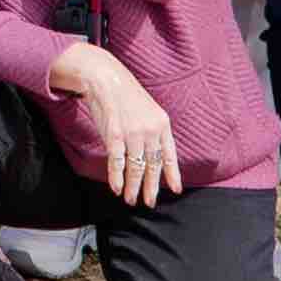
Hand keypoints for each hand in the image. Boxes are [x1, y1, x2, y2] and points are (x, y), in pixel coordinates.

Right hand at [57, 45, 181, 203]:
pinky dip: (117, 177)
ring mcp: (133, 133)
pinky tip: (116, 187)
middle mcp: (150, 130)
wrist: (105, 77)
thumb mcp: (148, 109)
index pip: (169, 155)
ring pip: (136, 168)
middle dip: (150, 187)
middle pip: (153, 166)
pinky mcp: (114, 134)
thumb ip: (153, 130)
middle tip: (149, 202)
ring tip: (131, 199)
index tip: (175, 190)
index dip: (172, 174)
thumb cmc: (124, 94)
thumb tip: (153, 154)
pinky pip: (118, 162)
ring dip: (133, 187)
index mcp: (162, 124)